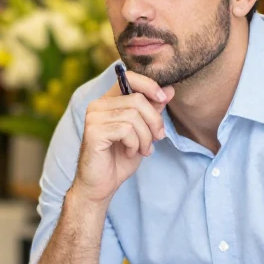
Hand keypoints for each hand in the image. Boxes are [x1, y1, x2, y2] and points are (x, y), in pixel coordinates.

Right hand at [73, 71, 173, 203]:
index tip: (164, 99)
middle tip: (157, 139)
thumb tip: (170, 90)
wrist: (101, 185)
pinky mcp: (93, 132)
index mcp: (108, 101)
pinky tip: (129, 152)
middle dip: (154, 121)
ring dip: (145, 137)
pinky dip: (134, 144)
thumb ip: (152, 110)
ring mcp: (93, 117)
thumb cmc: (120, 158)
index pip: (129, 77)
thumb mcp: (142, 132)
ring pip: (134, 116)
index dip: (150, 85)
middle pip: (138, 100)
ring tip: (143, 150)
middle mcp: (98, 105)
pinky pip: (126, 130)